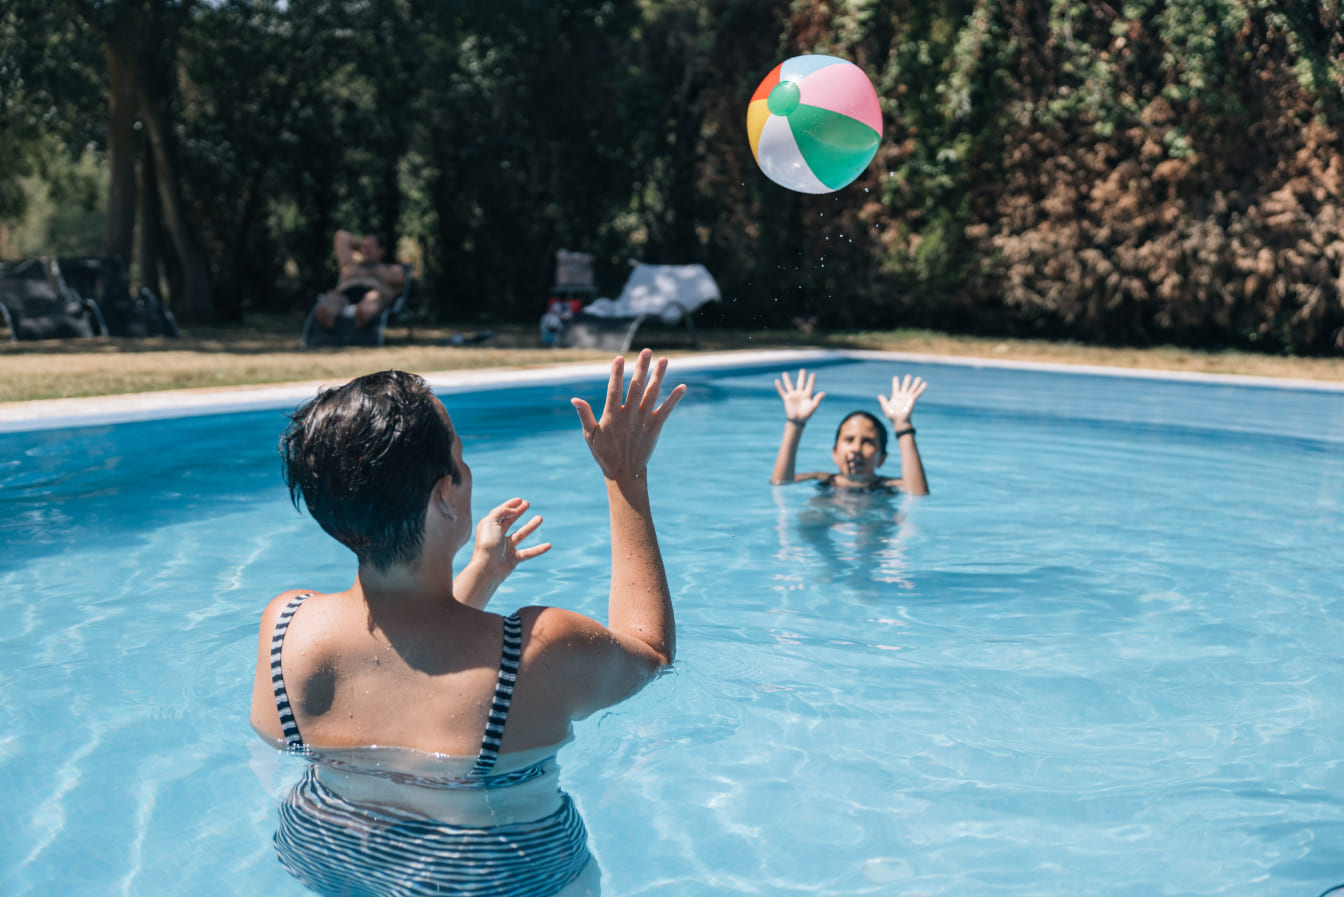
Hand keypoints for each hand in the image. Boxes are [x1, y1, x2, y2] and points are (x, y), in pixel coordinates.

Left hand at [470, 497, 550, 578]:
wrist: (487, 568)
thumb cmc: (488, 544)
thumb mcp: (491, 521)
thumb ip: (502, 512)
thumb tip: (513, 510)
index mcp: (489, 526)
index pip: (500, 512)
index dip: (510, 505)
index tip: (520, 500)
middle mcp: (497, 536)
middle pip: (509, 521)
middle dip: (518, 512)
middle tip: (527, 504)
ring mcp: (506, 547)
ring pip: (521, 534)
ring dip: (530, 526)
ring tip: (540, 518)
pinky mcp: (513, 559)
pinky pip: (529, 553)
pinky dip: (539, 549)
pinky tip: (549, 545)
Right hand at [572, 349, 685, 481]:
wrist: (625, 473)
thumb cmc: (604, 453)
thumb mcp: (590, 436)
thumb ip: (584, 415)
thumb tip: (574, 399)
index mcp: (612, 417)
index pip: (614, 390)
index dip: (616, 374)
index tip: (619, 358)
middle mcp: (629, 416)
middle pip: (636, 387)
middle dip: (641, 368)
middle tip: (646, 351)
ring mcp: (644, 421)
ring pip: (652, 394)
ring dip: (658, 376)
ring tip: (664, 360)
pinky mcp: (655, 428)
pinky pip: (666, 410)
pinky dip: (674, 399)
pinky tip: (682, 386)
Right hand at [774, 368, 825, 422]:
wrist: (798, 420)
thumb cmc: (807, 414)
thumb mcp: (813, 406)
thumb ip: (818, 399)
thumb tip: (824, 393)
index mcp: (807, 395)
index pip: (809, 386)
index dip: (811, 380)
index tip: (812, 374)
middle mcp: (800, 394)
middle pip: (800, 383)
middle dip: (801, 377)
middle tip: (802, 370)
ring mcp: (793, 396)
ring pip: (789, 385)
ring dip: (787, 379)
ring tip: (784, 373)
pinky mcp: (787, 399)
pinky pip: (782, 391)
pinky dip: (779, 387)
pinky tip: (777, 381)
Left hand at [878, 374, 926, 425]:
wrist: (898, 421)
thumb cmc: (892, 415)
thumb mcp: (886, 408)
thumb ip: (883, 401)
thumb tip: (879, 395)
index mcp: (895, 396)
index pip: (896, 387)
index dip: (895, 382)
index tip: (895, 377)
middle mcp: (902, 395)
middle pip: (905, 386)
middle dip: (907, 381)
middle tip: (908, 375)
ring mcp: (908, 397)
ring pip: (912, 388)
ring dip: (915, 383)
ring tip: (919, 377)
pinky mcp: (912, 400)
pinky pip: (917, 393)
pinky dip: (921, 388)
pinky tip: (924, 383)